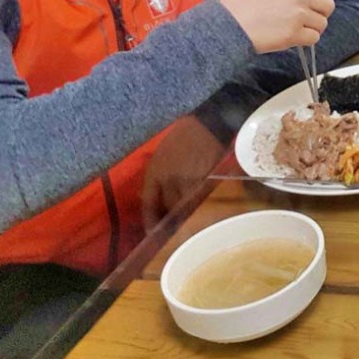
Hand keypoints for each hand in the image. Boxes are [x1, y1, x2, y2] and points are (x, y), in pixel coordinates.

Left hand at [141, 115, 225, 231]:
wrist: (207, 125)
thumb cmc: (181, 138)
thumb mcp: (161, 156)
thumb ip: (157, 178)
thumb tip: (155, 200)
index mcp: (156, 173)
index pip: (150, 204)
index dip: (150, 221)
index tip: (152, 233)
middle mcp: (171, 180)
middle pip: (170, 208)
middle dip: (171, 219)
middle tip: (173, 229)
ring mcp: (191, 181)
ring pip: (187, 206)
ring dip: (187, 214)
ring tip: (190, 220)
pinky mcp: (208, 181)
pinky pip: (202, 200)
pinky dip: (201, 205)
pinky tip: (202, 208)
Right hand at [221, 0, 333, 52]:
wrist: (229, 23)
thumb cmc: (243, 7)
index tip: (309, 6)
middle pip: (328, 5)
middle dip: (320, 14)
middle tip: (308, 21)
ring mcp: (298, 14)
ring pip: (322, 24)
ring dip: (312, 29)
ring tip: (295, 31)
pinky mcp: (295, 33)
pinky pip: (314, 38)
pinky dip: (305, 41)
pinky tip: (292, 39)